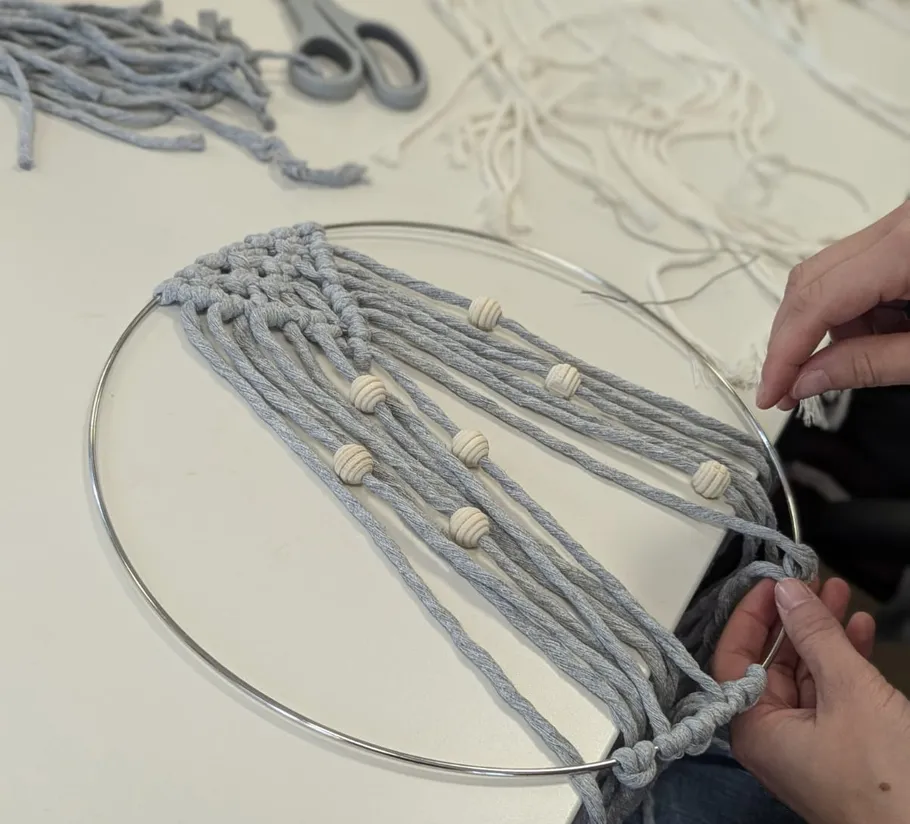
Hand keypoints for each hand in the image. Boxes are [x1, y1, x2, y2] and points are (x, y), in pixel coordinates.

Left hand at [713, 577, 909, 823]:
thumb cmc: (885, 777)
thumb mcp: (848, 691)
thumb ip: (814, 635)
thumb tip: (787, 590)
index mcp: (753, 729)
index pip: (734, 657)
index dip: (752, 615)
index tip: (774, 582)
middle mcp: (770, 737)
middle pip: (770, 662)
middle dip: (794, 618)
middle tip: (812, 581)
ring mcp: (804, 745)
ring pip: (804, 674)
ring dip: (823, 633)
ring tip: (839, 594)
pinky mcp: (837, 749)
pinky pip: (830, 695)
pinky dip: (844, 661)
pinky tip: (859, 630)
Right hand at [757, 200, 909, 409]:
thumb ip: (871, 364)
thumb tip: (804, 381)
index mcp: (908, 244)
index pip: (818, 300)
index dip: (785, 352)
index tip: (769, 394)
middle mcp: (898, 222)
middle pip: (809, 279)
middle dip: (792, 339)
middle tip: (785, 389)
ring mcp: (899, 226)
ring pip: (827, 276)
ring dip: (824, 328)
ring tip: (845, 366)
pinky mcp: (903, 235)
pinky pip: (856, 272)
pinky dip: (852, 313)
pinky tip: (872, 339)